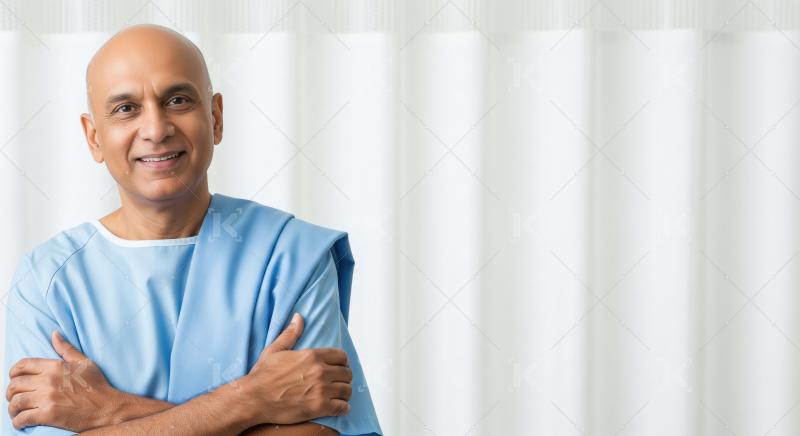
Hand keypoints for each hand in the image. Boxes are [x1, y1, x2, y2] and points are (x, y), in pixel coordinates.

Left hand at [6, 331, 127, 430]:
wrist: (106, 408)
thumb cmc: (97, 385)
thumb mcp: (83, 363)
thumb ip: (66, 349)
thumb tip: (54, 334)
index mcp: (55, 366)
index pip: (22, 366)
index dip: (13, 373)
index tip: (14, 379)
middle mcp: (48, 381)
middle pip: (15, 385)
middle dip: (10, 392)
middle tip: (15, 398)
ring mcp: (47, 398)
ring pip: (15, 402)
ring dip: (12, 408)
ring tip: (16, 411)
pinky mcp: (48, 415)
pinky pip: (22, 418)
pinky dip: (18, 422)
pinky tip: (21, 422)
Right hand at [236, 313, 352, 425]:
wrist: (253, 399)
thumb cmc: (262, 376)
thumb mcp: (274, 350)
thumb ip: (290, 334)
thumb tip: (298, 317)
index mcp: (312, 356)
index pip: (341, 356)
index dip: (343, 362)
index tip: (340, 367)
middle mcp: (319, 371)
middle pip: (346, 373)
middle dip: (344, 378)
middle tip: (339, 383)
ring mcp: (321, 389)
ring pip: (346, 390)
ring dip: (344, 393)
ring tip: (339, 395)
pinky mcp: (319, 407)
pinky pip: (342, 407)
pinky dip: (343, 408)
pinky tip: (339, 407)